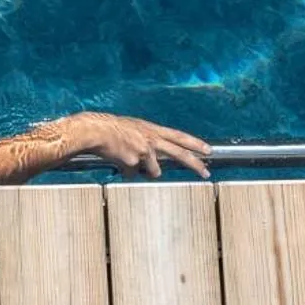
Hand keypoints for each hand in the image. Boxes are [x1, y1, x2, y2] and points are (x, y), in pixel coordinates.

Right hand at [64, 112, 210, 178]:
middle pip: (179, 153)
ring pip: (153, 171)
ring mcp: (145, 151)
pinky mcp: (135, 161)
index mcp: (152, 129)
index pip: (179, 136)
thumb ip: (147, 143)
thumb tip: (154, 163)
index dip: (195, 143)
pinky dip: (125, 171)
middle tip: (206, 172)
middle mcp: (152, 139)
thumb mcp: (134, 131)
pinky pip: (133, 174)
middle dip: (195, 164)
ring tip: (125, 158)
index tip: (209, 150)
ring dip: (142, 170)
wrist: (94, 130)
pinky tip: (116, 161)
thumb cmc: (110, 130)